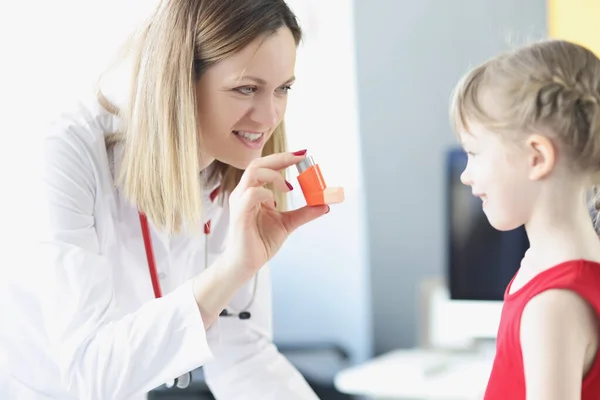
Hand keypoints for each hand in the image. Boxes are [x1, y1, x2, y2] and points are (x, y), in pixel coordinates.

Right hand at [223, 150, 329, 280]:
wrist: (245, 264)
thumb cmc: (260, 242)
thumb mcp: (287, 224)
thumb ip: (304, 213)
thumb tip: (324, 204)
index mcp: (252, 192)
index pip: (265, 166)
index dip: (283, 158)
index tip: (303, 155)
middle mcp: (243, 193)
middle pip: (257, 164)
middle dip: (280, 158)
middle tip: (300, 158)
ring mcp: (239, 202)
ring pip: (253, 173)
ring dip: (274, 175)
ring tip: (288, 187)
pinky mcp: (239, 214)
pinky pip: (251, 194)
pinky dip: (266, 193)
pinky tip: (274, 204)